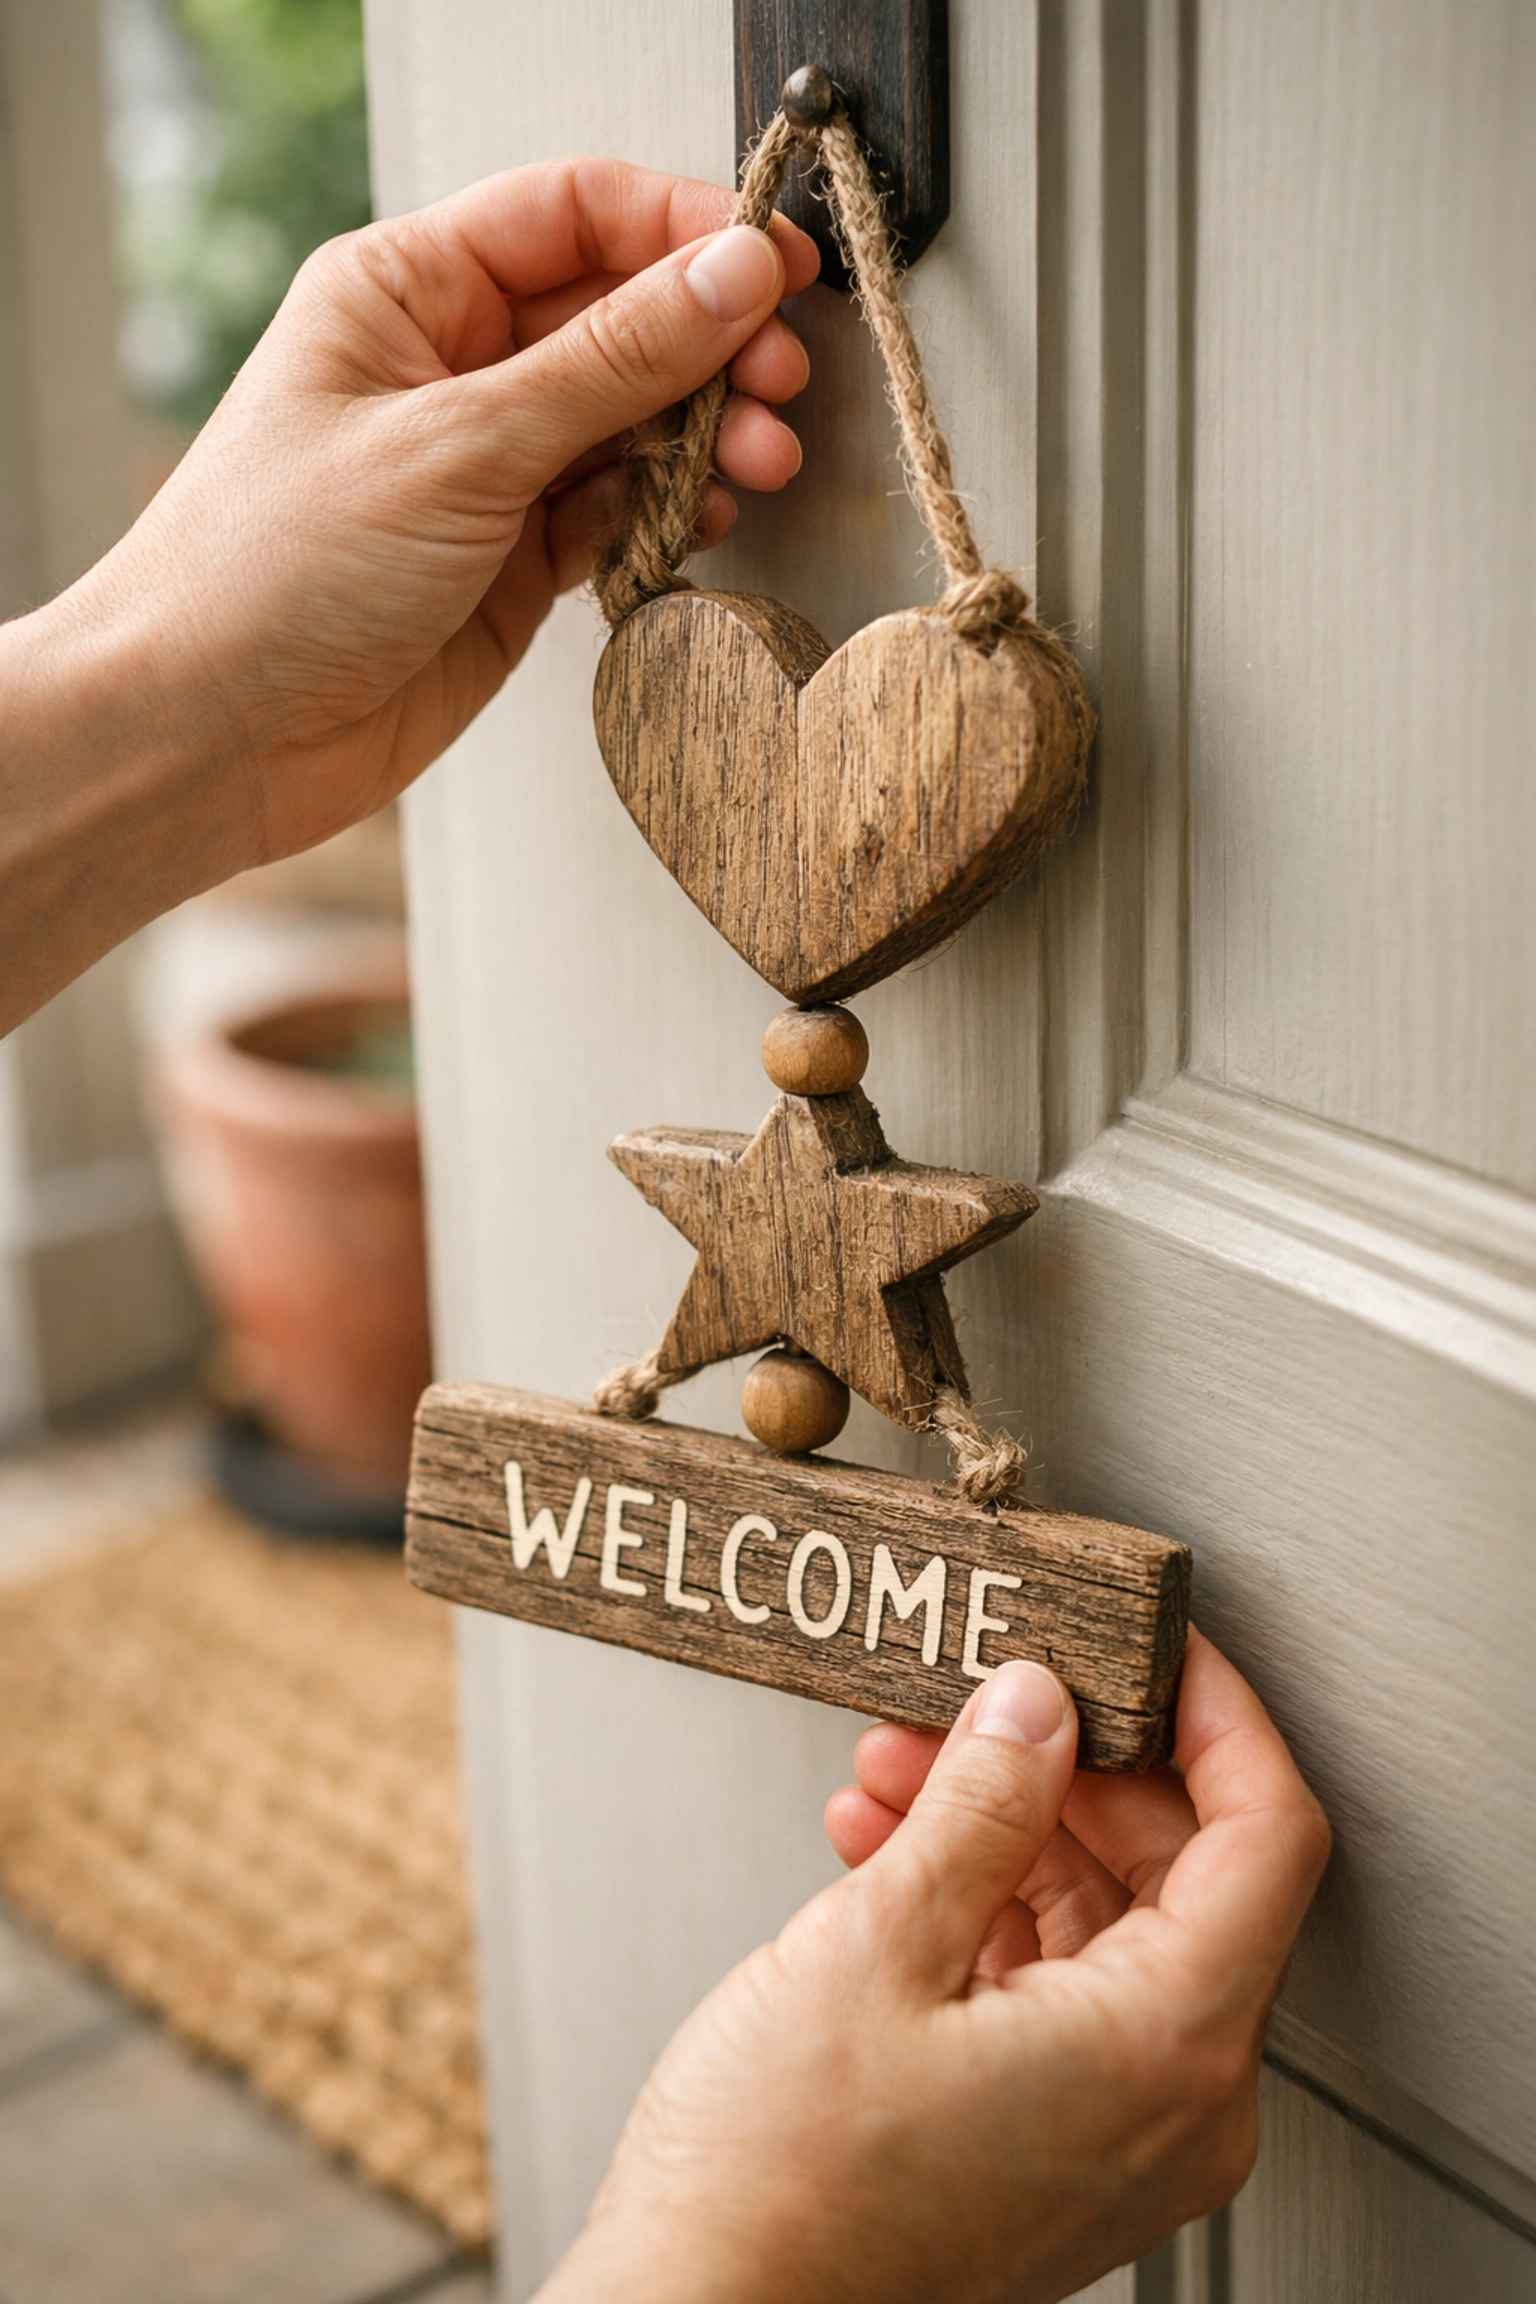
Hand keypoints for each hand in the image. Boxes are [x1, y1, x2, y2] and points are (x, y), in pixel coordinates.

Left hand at [1, 161, 815, 1026]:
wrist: (210, 737)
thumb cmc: (273, 570)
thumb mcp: (458, 443)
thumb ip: (610, 361)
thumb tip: (732, 274)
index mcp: (407, 290)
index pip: (575, 215)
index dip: (685, 230)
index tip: (777, 267)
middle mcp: (450, 366)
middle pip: (619, 316)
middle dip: (711, 344)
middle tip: (780, 383)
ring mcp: (486, 468)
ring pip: (631, 420)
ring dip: (705, 435)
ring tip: (759, 464)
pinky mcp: (512, 563)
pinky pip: (618, 511)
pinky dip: (670, 513)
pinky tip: (704, 520)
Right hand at [538, 1630, 1328, 2303]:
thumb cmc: (778, 2192)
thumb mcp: (878, 1943)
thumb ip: (982, 1802)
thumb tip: (1039, 1704)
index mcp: (1167, 2050)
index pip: (1267, 1836)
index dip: (1217, 1717)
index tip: (1161, 1647)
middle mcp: (1172, 2104)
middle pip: (1180, 1872)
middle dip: (1067, 1764)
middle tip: (982, 1693)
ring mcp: (1115, 2133)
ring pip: (1104, 1923)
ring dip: (1005, 1826)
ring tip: (900, 1768)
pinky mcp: (1053, 2143)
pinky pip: (1055, 1986)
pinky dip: (983, 1903)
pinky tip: (891, 1848)